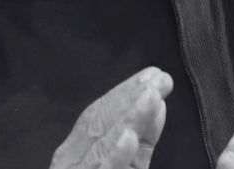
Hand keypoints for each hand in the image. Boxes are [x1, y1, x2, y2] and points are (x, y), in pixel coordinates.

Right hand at [51, 67, 173, 168]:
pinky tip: (128, 137)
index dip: (124, 92)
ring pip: (103, 144)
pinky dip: (116, 154)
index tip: (151, 75)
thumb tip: (159, 104)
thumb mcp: (125, 163)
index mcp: (77, 152)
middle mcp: (74, 160)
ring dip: (127, 117)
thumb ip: (142, 139)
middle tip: (159, 79)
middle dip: (130, 98)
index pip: (98, 115)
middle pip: (99, 124)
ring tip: (150, 96)